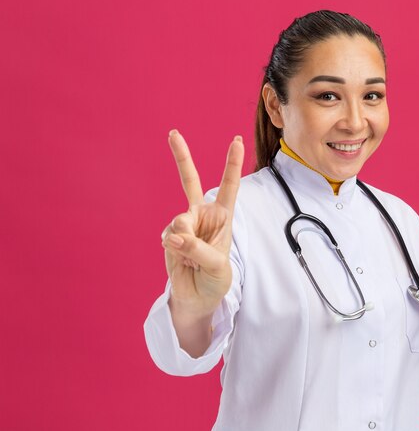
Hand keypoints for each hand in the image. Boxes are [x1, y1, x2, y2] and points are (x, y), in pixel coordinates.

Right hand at [160, 129, 243, 318]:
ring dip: (185, 243)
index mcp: (223, 216)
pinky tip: (182, 260)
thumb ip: (198, 248)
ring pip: (179, 221)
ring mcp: (184, 223)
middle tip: (173, 133)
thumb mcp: (217, 266)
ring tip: (193, 259)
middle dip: (181, 156)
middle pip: (190, 180)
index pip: (229, 186)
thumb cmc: (215, 280)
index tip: (237, 140)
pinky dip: (175, 251)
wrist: (197, 297)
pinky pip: (169, 236)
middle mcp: (203, 215)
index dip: (232, 163)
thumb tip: (175, 236)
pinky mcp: (170, 235)